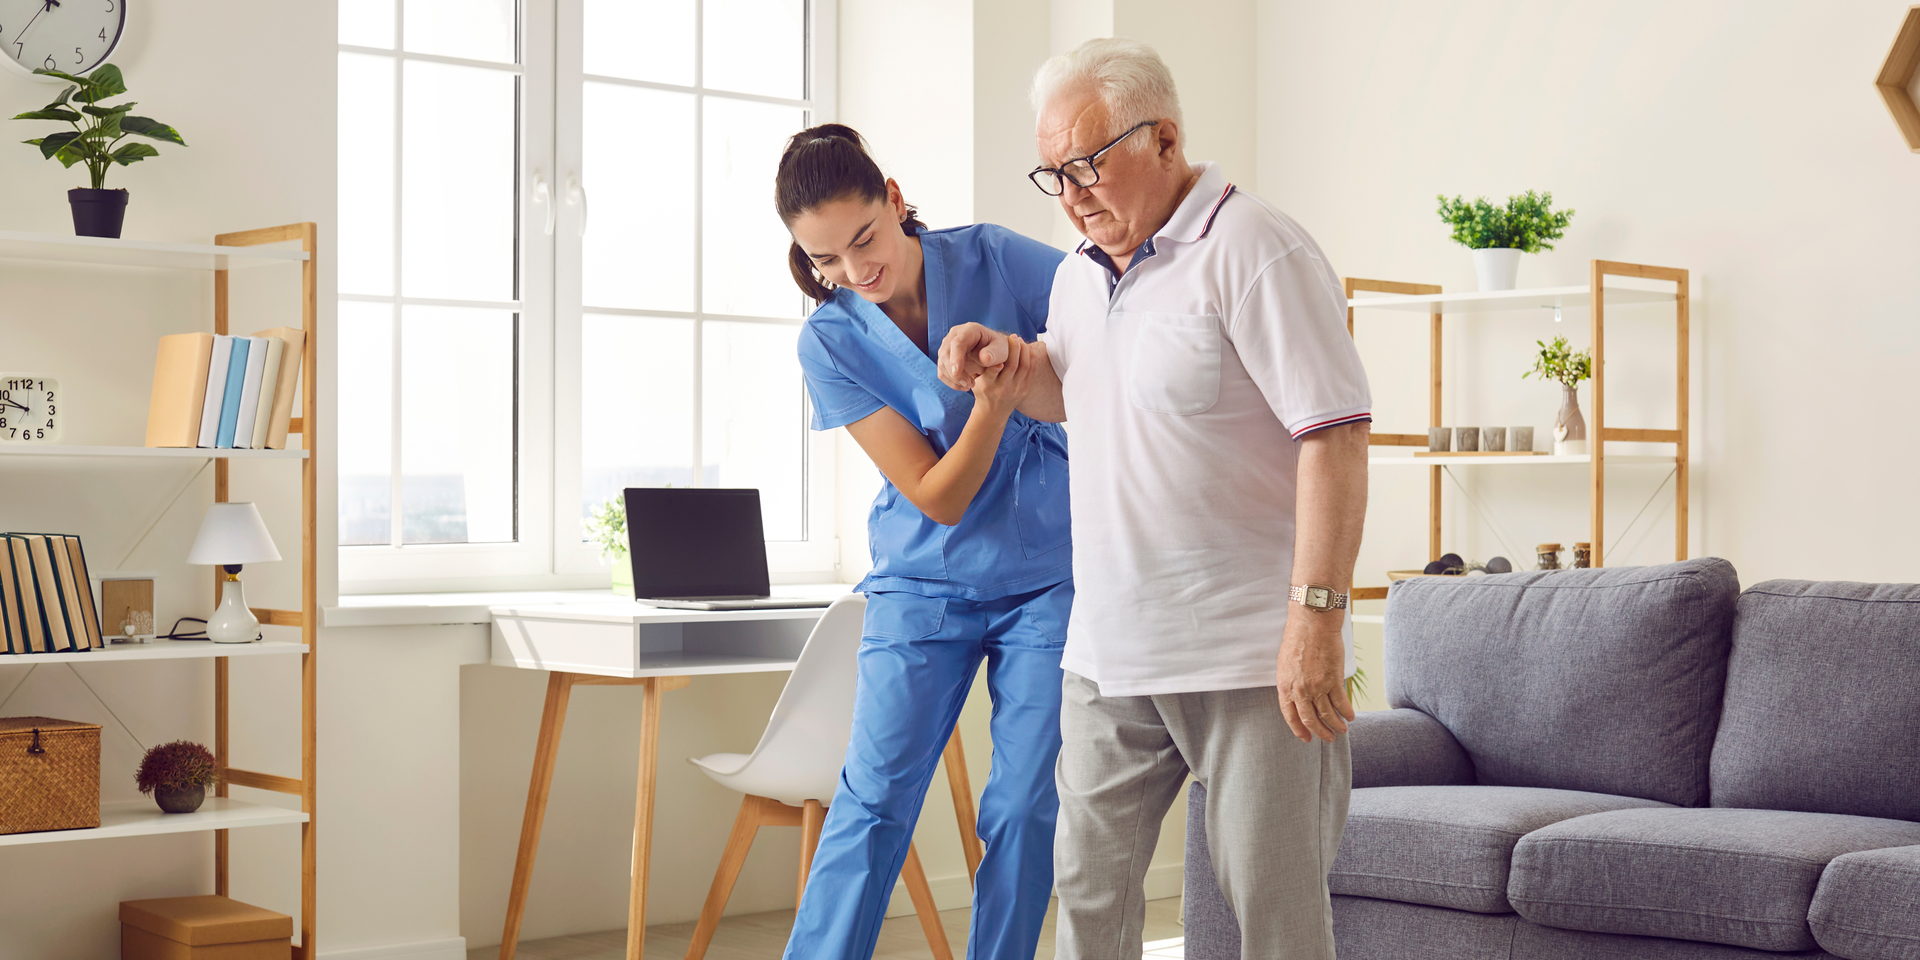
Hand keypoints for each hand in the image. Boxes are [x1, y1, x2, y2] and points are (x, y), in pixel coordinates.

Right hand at [938, 322, 1009, 391]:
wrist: (994, 353)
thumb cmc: (999, 350)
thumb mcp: (1002, 350)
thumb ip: (994, 354)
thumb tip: (983, 358)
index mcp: (970, 330)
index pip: (957, 342)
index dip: (955, 357)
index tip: (957, 372)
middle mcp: (955, 335)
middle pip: (945, 353)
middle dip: (954, 372)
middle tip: (969, 384)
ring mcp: (948, 346)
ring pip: (942, 364)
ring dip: (953, 379)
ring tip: (970, 385)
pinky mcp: (946, 359)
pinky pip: (942, 372)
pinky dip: (951, 382)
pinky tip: (963, 387)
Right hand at [970, 334, 1036, 416]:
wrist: (992, 413)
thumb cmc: (982, 391)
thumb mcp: (975, 380)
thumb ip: (980, 367)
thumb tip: (983, 348)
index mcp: (987, 385)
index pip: (994, 368)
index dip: (1000, 354)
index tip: (1002, 342)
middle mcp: (1002, 389)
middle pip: (1012, 365)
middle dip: (1014, 348)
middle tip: (1013, 336)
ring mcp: (1015, 390)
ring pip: (1024, 367)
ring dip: (1024, 351)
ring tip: (1020, 340)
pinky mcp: (1024, 391)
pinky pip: (1030, 372)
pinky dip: (1031, 358)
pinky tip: (1027, 349)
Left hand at [1276, 610, 1354, 742]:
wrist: (1312, 624)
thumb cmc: (1297, 638)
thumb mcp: (1285, 663)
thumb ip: (1290, 681)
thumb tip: (1295, 694)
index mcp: (1285, 686)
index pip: (1290, 715)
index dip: (1298, 729)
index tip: (1306, 737)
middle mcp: (1300, 690)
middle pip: (1310, 719)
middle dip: (1320, 732)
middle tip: (1328, 738)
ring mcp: (1317, 686)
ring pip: (1327, 714)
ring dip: (1336, 725)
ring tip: (1342, 730)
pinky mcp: (1333, 680)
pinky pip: (1341, 702)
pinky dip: (1347, 712)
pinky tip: (1351, 716)